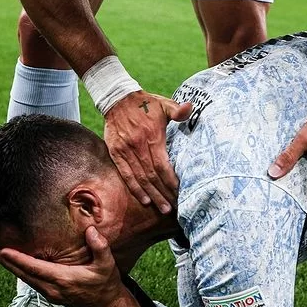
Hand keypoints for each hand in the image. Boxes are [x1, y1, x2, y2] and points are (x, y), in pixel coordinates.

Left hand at [0, 225, 127, 306]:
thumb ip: (100, 246)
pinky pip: (30, 281)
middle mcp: (52, 288)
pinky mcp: (50, 294)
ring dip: (10, 267)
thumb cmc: (106, 282)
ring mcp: (49, 293)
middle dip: (6, 261)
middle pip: (23, 274)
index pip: (35, 268)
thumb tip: (90, 230)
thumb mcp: (107, 264)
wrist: (107, 304)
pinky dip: (20, 271)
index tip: (2, 250)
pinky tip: (15, 264)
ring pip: (24, 279)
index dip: (17, 259)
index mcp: (63, 279)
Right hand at [104, 91, 192, 214]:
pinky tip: (144, 199)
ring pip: (139, 178)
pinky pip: (125, 174)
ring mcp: (125, 151)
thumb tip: (190, 107)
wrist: (117, 98)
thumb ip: (177, 110)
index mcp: (152, 136)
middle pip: (152, 176)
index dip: (170, 180)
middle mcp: (138, 146)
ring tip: (162, 208)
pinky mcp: (115, 152)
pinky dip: (134, 188)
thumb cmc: (146, 103)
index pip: (162, 165)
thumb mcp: (163, 104)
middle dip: (163, 193)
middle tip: (173, 208)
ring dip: (151, 194)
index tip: (179, 191)